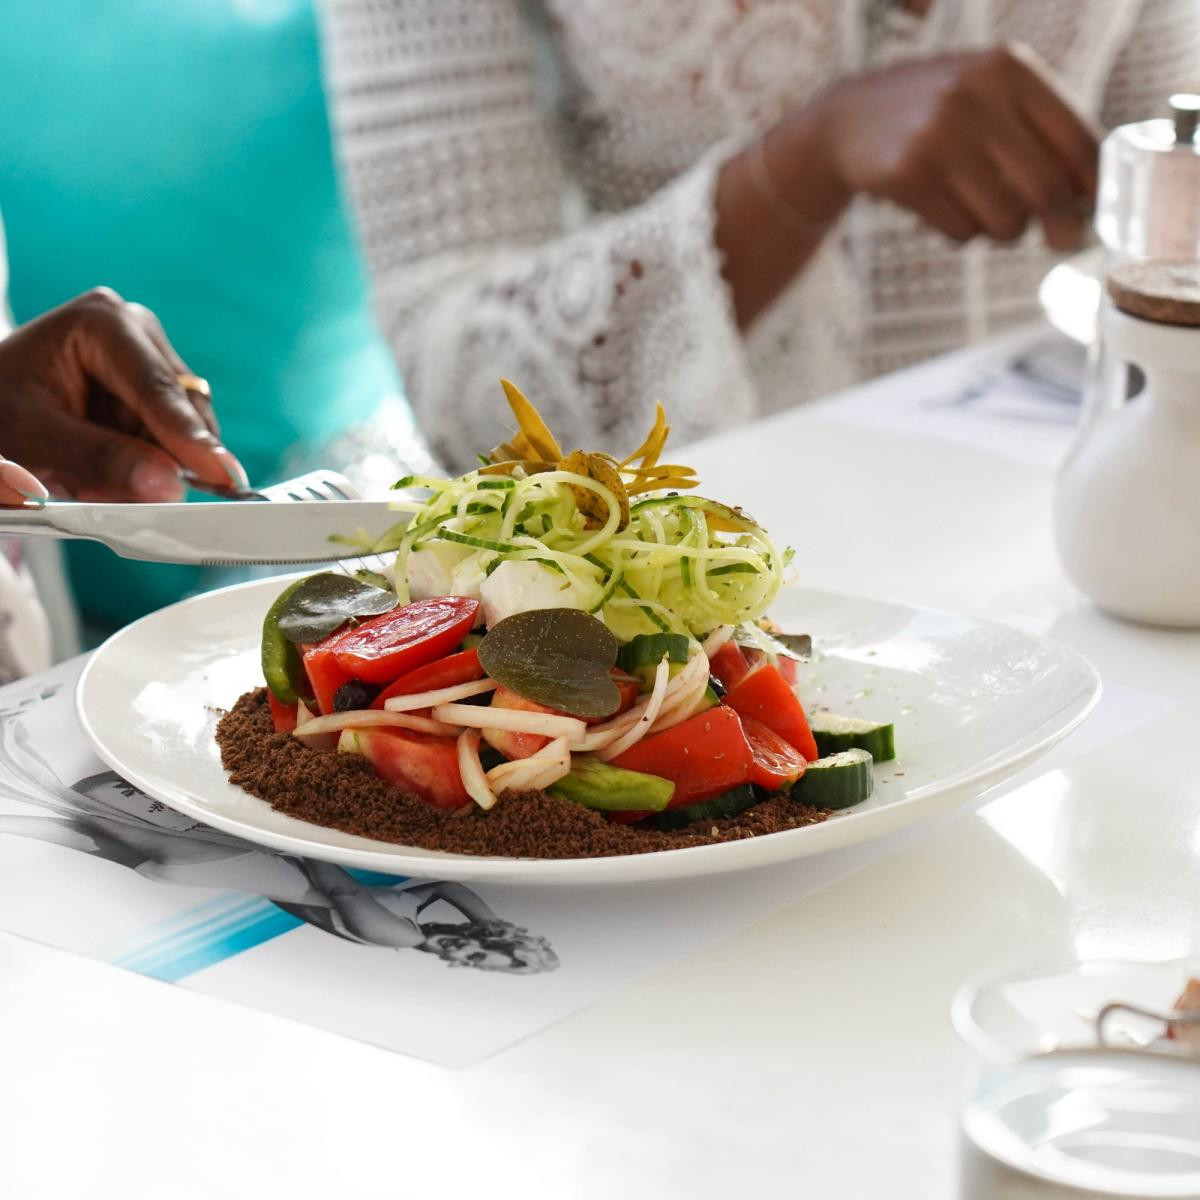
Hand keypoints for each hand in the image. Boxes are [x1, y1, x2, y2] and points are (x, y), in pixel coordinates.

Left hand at [0, 287, 246, 504]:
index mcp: (103, 322)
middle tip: (114, 493)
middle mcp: (137, 330)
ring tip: (90, 478)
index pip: (158, 389)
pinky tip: (104, 467)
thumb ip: (103, 459)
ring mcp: (151, 357)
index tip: (223, 476)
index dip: (191, 438)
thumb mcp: (36, 436)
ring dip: (148, 466)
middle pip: (180, 412)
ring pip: (181, 431)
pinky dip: (145, 463)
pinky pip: (172, 438)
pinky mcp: (156, 386)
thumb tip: (168, 486)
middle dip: (158, 459)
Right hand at [803, 45, 1097, 248]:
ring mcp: (937, 135)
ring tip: (986, 213)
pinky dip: (961, 234)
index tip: (1094, 211)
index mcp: (1009, 69)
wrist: (846, 121)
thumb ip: (1040, 133)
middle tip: (1058, 240)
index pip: (1077, 140)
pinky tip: (944, 209)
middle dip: (1058, 224)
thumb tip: (1086, 204)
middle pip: (1046, 189)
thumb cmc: (936, 115)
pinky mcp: (905, 175)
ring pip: (1005, 220)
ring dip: (1003, 232)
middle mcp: (975, 96)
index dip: (1093, 187)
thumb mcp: (989, 97)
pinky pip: (961, 232)